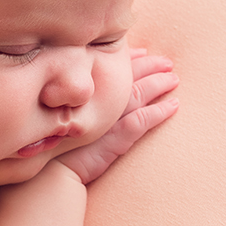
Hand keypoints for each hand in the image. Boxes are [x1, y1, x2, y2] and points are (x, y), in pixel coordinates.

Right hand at [56, 48, 178, 183]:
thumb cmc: (55, 146)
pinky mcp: (115, 139)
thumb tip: (88, 87)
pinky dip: (159, 112)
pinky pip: (142, 121)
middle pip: (128, 76)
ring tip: (174, 79)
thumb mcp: (63, 115)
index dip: (129, 59)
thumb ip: (75, 100)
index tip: (142, 52)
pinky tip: (174, 106)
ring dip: (158, 84)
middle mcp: (96, 101)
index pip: (110, 68)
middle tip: (167, 62)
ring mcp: (107, 120)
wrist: (51, 173)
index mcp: (84, 93)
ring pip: (139, 94)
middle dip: (150, 65)